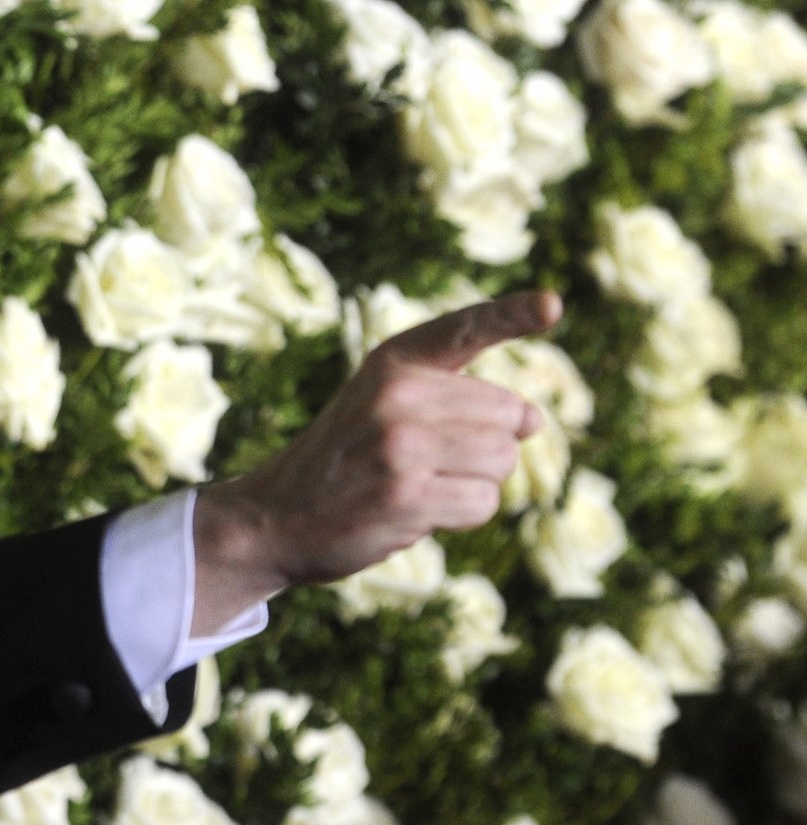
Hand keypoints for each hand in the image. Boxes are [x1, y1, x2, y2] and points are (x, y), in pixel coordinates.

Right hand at [190, 289, 561, 635]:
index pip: (465, 328)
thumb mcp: (379, 403)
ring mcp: (400, 446)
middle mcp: (397, 395)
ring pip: (502, 462)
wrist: (273, 516)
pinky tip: (418, 512)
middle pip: (510, 416)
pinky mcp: (405, 497)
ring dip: (475, 482)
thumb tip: (536, 420)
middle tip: (429, 462)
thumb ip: (456, 399)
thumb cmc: (342, 461)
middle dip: (489, 446)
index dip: (513, 315)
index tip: (552, 305)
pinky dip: (462, 514)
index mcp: (393, 362)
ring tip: (421, 486)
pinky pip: (481, 502)